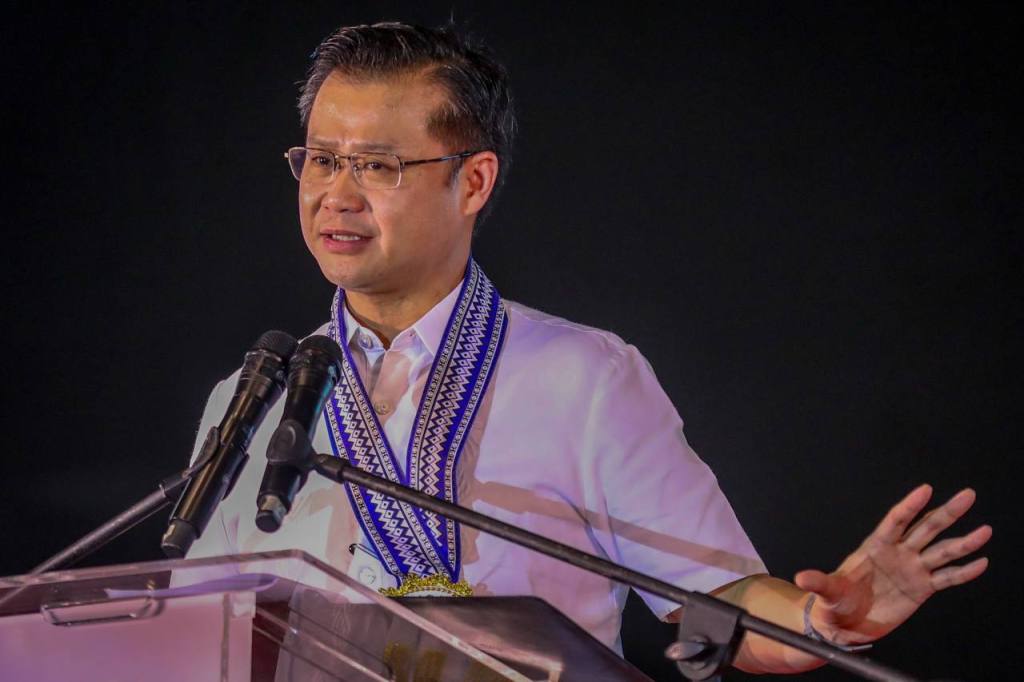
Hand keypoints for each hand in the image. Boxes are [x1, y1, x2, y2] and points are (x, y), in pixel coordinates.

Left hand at [793, 484, 990, 645]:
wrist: (846, 624)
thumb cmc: (835, 602)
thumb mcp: (828, 592)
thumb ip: (819, 582)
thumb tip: (801, 577)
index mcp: (875, 547)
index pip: (896, 521)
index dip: (911, 505)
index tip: (926, 489)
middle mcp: (898, 553)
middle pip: (926, 528)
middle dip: (947, 512)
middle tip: (967, 495)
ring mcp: (912, 569)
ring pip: (942, 551)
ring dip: (964, 542)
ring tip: (985, 530)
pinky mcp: (922, 588)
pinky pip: (947, 578)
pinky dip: (964, 571)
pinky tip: (981, 562)